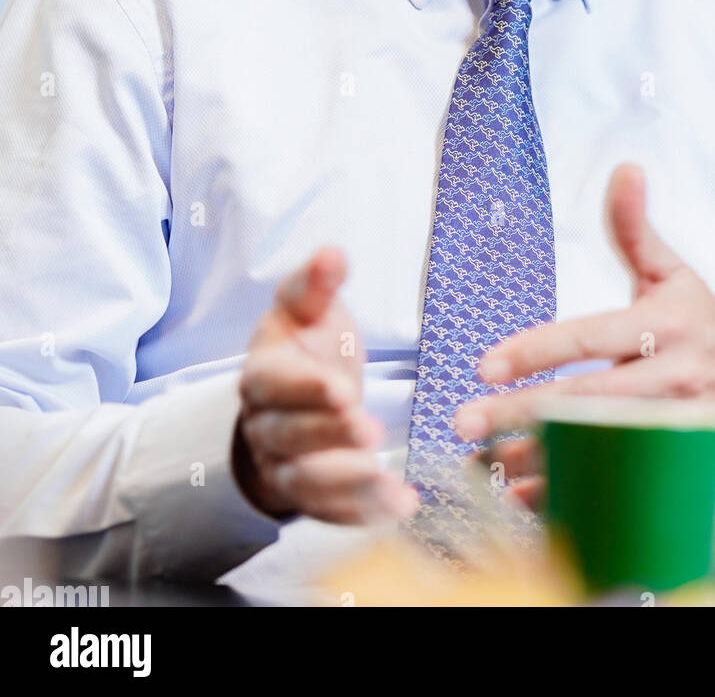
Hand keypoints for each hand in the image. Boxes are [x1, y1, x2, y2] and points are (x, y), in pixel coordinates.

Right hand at [232, 246, 418, 523]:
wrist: (298, 397)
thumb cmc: (307, 346)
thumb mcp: (308, 310)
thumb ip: (316, 285)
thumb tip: (332, 252)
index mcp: (263, 372)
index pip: (273, 383)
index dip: (305, 388)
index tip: (343, 389)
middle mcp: (266, 423)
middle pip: (289, 435)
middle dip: (329, 435)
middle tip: (368, 429)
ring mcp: (283, 464)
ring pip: (306, 481)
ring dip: (344, 481)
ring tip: (382, 475)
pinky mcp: (308, 495)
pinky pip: (329, 512)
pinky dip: (362, 513)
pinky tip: (401, 504)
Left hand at [455, 164, 714, 488]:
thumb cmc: (710, 329)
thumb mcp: (677, 275)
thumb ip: (637, 230)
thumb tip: (624, 168)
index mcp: (664, 327)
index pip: (589, 338)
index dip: (536, 352)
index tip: (485, 365)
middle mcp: (671, 380)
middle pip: (585, 403)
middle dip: (520, 414)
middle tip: (464, 421)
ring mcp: (678, 432)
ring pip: (597, 453)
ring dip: (535, 462)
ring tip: (482, 461)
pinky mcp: (681, 471)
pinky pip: (619, 489)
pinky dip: (571, 498)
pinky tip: (523, 495)